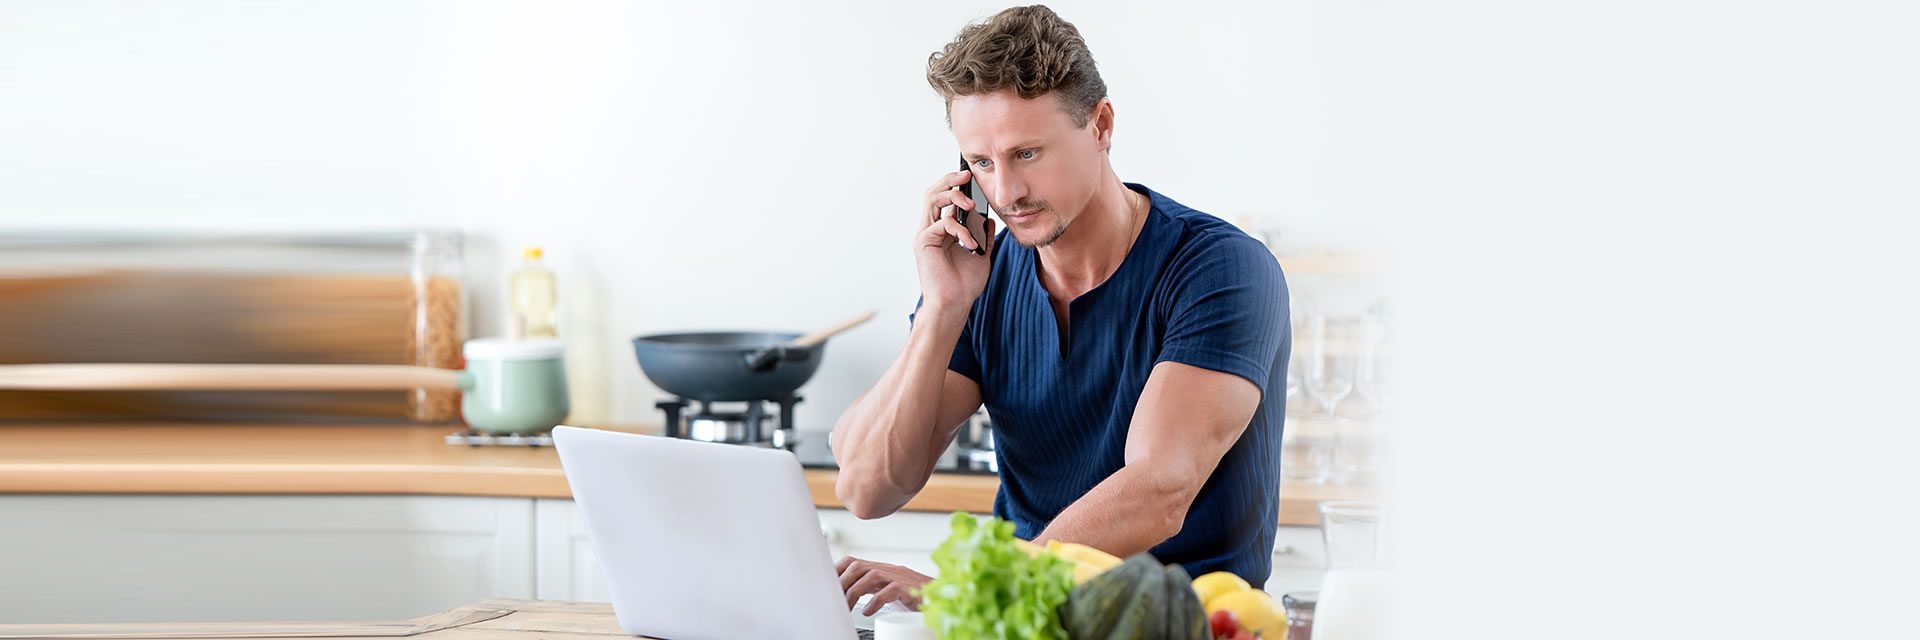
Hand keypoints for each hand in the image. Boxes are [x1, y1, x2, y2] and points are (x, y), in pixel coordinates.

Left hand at [836, 556, 932, 615]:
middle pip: (857, 566)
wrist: (941, 597)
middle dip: (841, 584)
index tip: (823, 586)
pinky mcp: (909, 589)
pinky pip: (890, 590)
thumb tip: (843, 595)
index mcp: (880, 568)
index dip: (835, 571)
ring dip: (854, 592)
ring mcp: (898, 577)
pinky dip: (875, 601)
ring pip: (870, 575)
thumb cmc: (912, 596)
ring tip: (848, 608)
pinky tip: (867, 611)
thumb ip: (869, 587)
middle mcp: (887, 569)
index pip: (851, 561)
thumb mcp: (886, 589)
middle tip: (834, 602)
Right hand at [916, 169, 997, 310]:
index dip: (955, 185)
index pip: (945, 198)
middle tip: (967, 175)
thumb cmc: (964, 284)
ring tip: (971, 204)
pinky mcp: (923, 242)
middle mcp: (930, 229)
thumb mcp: (981, 254)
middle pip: (933, 192)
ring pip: (932, 199)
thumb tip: (989, 218)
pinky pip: (942, 223)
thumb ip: (983, 235)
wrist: (954, 305)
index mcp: (942, 230)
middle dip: (950, 180)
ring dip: (953, 196)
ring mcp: (925, 234)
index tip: (972, 176)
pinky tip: (971, 244)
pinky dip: (960, 230)